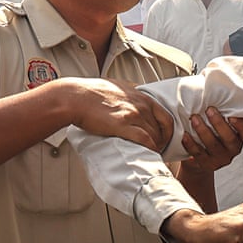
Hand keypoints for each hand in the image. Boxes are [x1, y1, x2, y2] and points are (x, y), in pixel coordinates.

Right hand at [59, 77, 173, 150]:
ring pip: (155, 136)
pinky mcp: (123, 125)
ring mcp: (133, 114)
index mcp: (141, 96)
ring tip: (152, 156)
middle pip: (162, 129)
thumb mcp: (118, 87)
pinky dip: (149, 149)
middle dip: (162, 142)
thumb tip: (133, 99)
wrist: (74, 96)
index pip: (166, 117)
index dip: (168, 131)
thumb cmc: (90, 92)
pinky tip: (147, 154)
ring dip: (156, 148)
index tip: (164, 139)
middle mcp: (141, 105)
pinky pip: (145, 140)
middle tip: (158, 151)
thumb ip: (130, 94)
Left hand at [180, 107, 242, 171]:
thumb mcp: (220, 124)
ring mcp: (220, 158)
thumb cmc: (211, 133)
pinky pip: (198, 154)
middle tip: (209, 110)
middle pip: (230, 138)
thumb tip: (216, 89)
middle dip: (218, 123)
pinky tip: (185, 134)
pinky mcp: (207, 164)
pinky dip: (190, 143)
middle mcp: (233, 149)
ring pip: (213, 145)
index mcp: (239, 137)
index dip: (242, 125)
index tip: (232, 116)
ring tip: (194, 118)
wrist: (199, 158)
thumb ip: (223, 112)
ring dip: (203, 130)